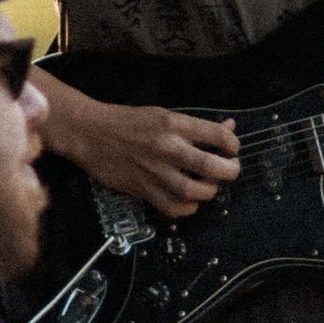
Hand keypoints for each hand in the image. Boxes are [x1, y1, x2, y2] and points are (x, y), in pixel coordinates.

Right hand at [43, 80, 240, 220]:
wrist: (90, 134)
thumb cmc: (128, 122)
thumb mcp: (163, 115)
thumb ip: (196, 126)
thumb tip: (228, 128)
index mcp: (173, 124)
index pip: (217, 135)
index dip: (233, 144)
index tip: (232, 149)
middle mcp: (166, 147)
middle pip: (211, 166)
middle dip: (230, 171)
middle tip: (230, 170)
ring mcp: (154, 171)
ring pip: (194, 191)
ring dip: (209, 192)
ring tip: (208, 186)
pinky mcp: (142, 189)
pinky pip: (173, 207)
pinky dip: (187, 208)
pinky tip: (189, 200)